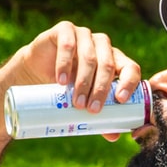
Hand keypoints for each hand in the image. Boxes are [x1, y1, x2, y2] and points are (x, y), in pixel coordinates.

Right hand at [15, 21, 142, 140]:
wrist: (35, 74)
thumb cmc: (66, 88)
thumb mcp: (84, 100)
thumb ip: (99, 114)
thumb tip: (113, 136)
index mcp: (114, 60)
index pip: (130, 68)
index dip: (128, 83)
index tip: (120, 100)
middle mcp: (102, 46)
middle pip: (108, 65)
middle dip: (100, 89)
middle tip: (92, 110)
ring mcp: (84, 35)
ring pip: (90, 57)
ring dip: (84, 81)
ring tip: (76, 102)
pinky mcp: (64, 30)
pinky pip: (68, 45)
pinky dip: (65, 64)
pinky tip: (62, 81)